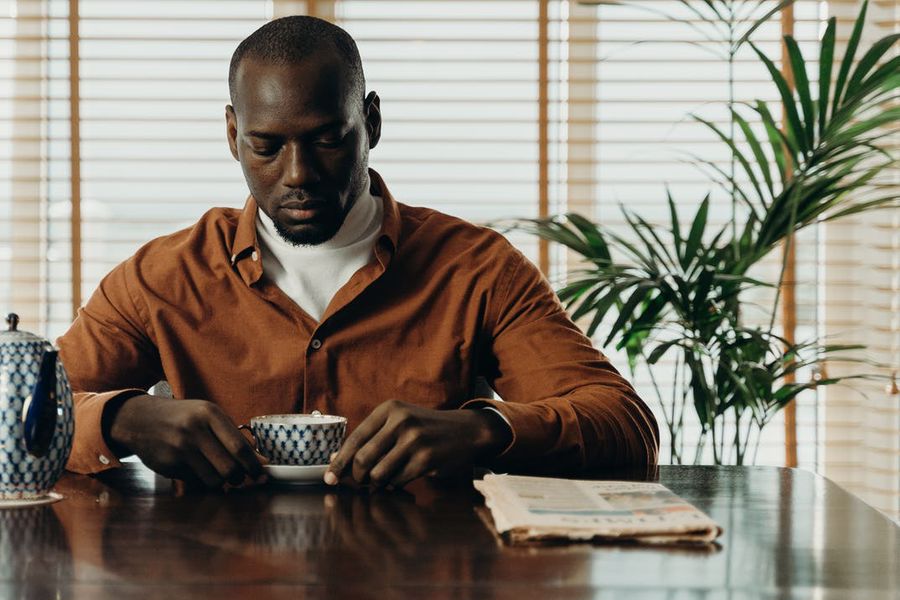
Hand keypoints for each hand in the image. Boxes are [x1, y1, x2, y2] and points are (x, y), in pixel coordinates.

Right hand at [106, 394, 265, 488]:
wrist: (140, 419)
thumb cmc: (184, 418)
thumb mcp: (209, 417)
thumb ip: (235, 438)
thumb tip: (262, 462)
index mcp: (210, 414)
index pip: (240, 448)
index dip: (254, 466)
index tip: (261, 475)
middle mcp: (195, 430)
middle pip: (229, 468)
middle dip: (239, 478)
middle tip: (240, 478)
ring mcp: (179, 448)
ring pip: (213, 479)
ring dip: (221, 483)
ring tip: (220, 475)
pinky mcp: (168, 464)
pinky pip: (195, 481)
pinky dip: (202, 481)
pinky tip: (197, 470)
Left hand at [324, 400, 511, 488]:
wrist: (466, 430)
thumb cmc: (424, 428)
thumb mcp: (398, 422)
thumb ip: (370, 438)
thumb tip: (334, 459)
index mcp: (389, 409)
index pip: (354, 439)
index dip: (339, 462)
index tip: (330, 478)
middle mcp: (401, 420)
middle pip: (363, 460)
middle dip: (357, 477)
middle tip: (361, 482)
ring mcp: (415, 439)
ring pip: (379, 474)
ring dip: (377, 484)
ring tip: (382, 481)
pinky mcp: (427, 458)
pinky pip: (398, 481)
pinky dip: (394, 486)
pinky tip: (399, 480)